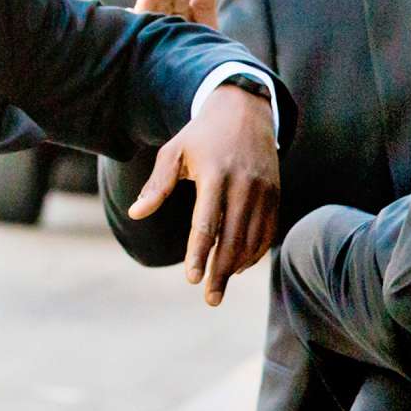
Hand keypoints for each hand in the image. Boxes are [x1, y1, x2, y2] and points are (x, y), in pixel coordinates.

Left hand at [121, 83, 277, 304]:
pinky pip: (268, 232)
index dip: (199, 253)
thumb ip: (157, 185)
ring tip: (220, 286)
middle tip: (211, 299)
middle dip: (221, 271)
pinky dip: (255, 253)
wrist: (245, 111)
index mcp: (216, 173)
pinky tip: (239, 266)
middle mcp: (244, 183)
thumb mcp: (173, 152)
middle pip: (233, 237)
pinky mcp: (276, 194)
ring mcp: (264, 190)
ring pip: (253, 238)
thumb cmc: (201, 135)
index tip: (192, 279)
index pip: (207, 222)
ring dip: (237, 266)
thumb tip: (135, 214)